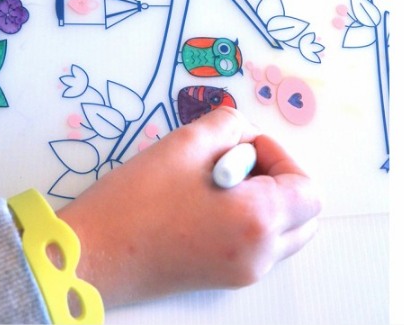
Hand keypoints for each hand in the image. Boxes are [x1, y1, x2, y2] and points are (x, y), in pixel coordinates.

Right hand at [57, 107, 320, 308]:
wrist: (95, 253)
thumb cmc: (138, 198)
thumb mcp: (186, 143)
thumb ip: (229, 125)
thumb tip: (244, 134)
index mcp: (258, 220)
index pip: (308, 189)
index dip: (280, 156)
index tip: (241, 147)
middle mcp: (260, 254)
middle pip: (303, 214)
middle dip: (278, 178)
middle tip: (235, 161)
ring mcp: (243, 273)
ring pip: (284, 231)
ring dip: (265, 198)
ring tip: (217, 180)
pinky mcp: (224, 278)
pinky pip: (259, 244)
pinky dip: (249, 218)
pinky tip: (206, 201)